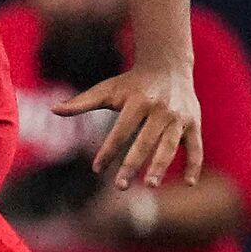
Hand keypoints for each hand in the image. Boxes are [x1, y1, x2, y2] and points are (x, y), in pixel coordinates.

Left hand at [56, 57, 201, 189]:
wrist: (168, 64)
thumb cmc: (132, 83)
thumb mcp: (108, 89)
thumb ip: (82, 102)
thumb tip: (54, 110)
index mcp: (138, 101)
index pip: (121, 130)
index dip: (108, 150)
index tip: (96, 169)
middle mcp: (160, 109)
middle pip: (145, 141)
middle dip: (133, 164)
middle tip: (121, 187)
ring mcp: (179, 117)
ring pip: (170, 146)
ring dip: (161, 165)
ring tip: (151, 185)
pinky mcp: (194, 123)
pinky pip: (196, 147)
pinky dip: (194, 164)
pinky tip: (189, 183)